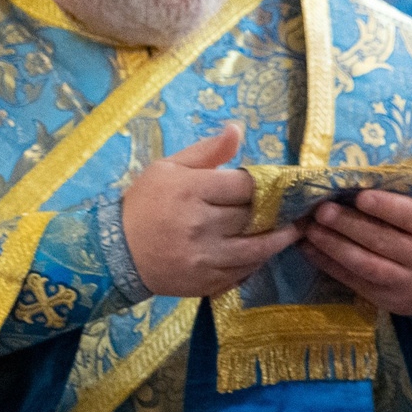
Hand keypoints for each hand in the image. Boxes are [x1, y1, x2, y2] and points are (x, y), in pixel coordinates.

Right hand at [120, 125, 298, 297]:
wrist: (116, 253)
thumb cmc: (144, 204)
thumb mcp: (168, 167)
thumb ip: (207, 151)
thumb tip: (237, 130)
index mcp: (191, 190)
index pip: (245, 185)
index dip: (265, 184)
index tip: (277, 185)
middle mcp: (200, 223)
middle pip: (253, 214)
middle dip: (276, 210)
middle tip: (295, 206)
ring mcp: (204, 256)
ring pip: (256, 247)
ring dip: (280, 239)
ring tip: (294, 230)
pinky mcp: (206, 281)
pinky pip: (244, 271)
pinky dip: (259, 261)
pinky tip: (266, 251)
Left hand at [300, 189, 411, 315]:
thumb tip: (368, 174)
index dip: (386, 206)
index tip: (360, 195)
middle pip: (384, 241)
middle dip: (349, 224)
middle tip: (322, 210)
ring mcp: (408, 283)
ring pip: (367, 265)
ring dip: (334, 247)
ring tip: (311, 229)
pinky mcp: (389, 299)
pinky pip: (355, 281)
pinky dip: (330, 265)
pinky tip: (311, 249)